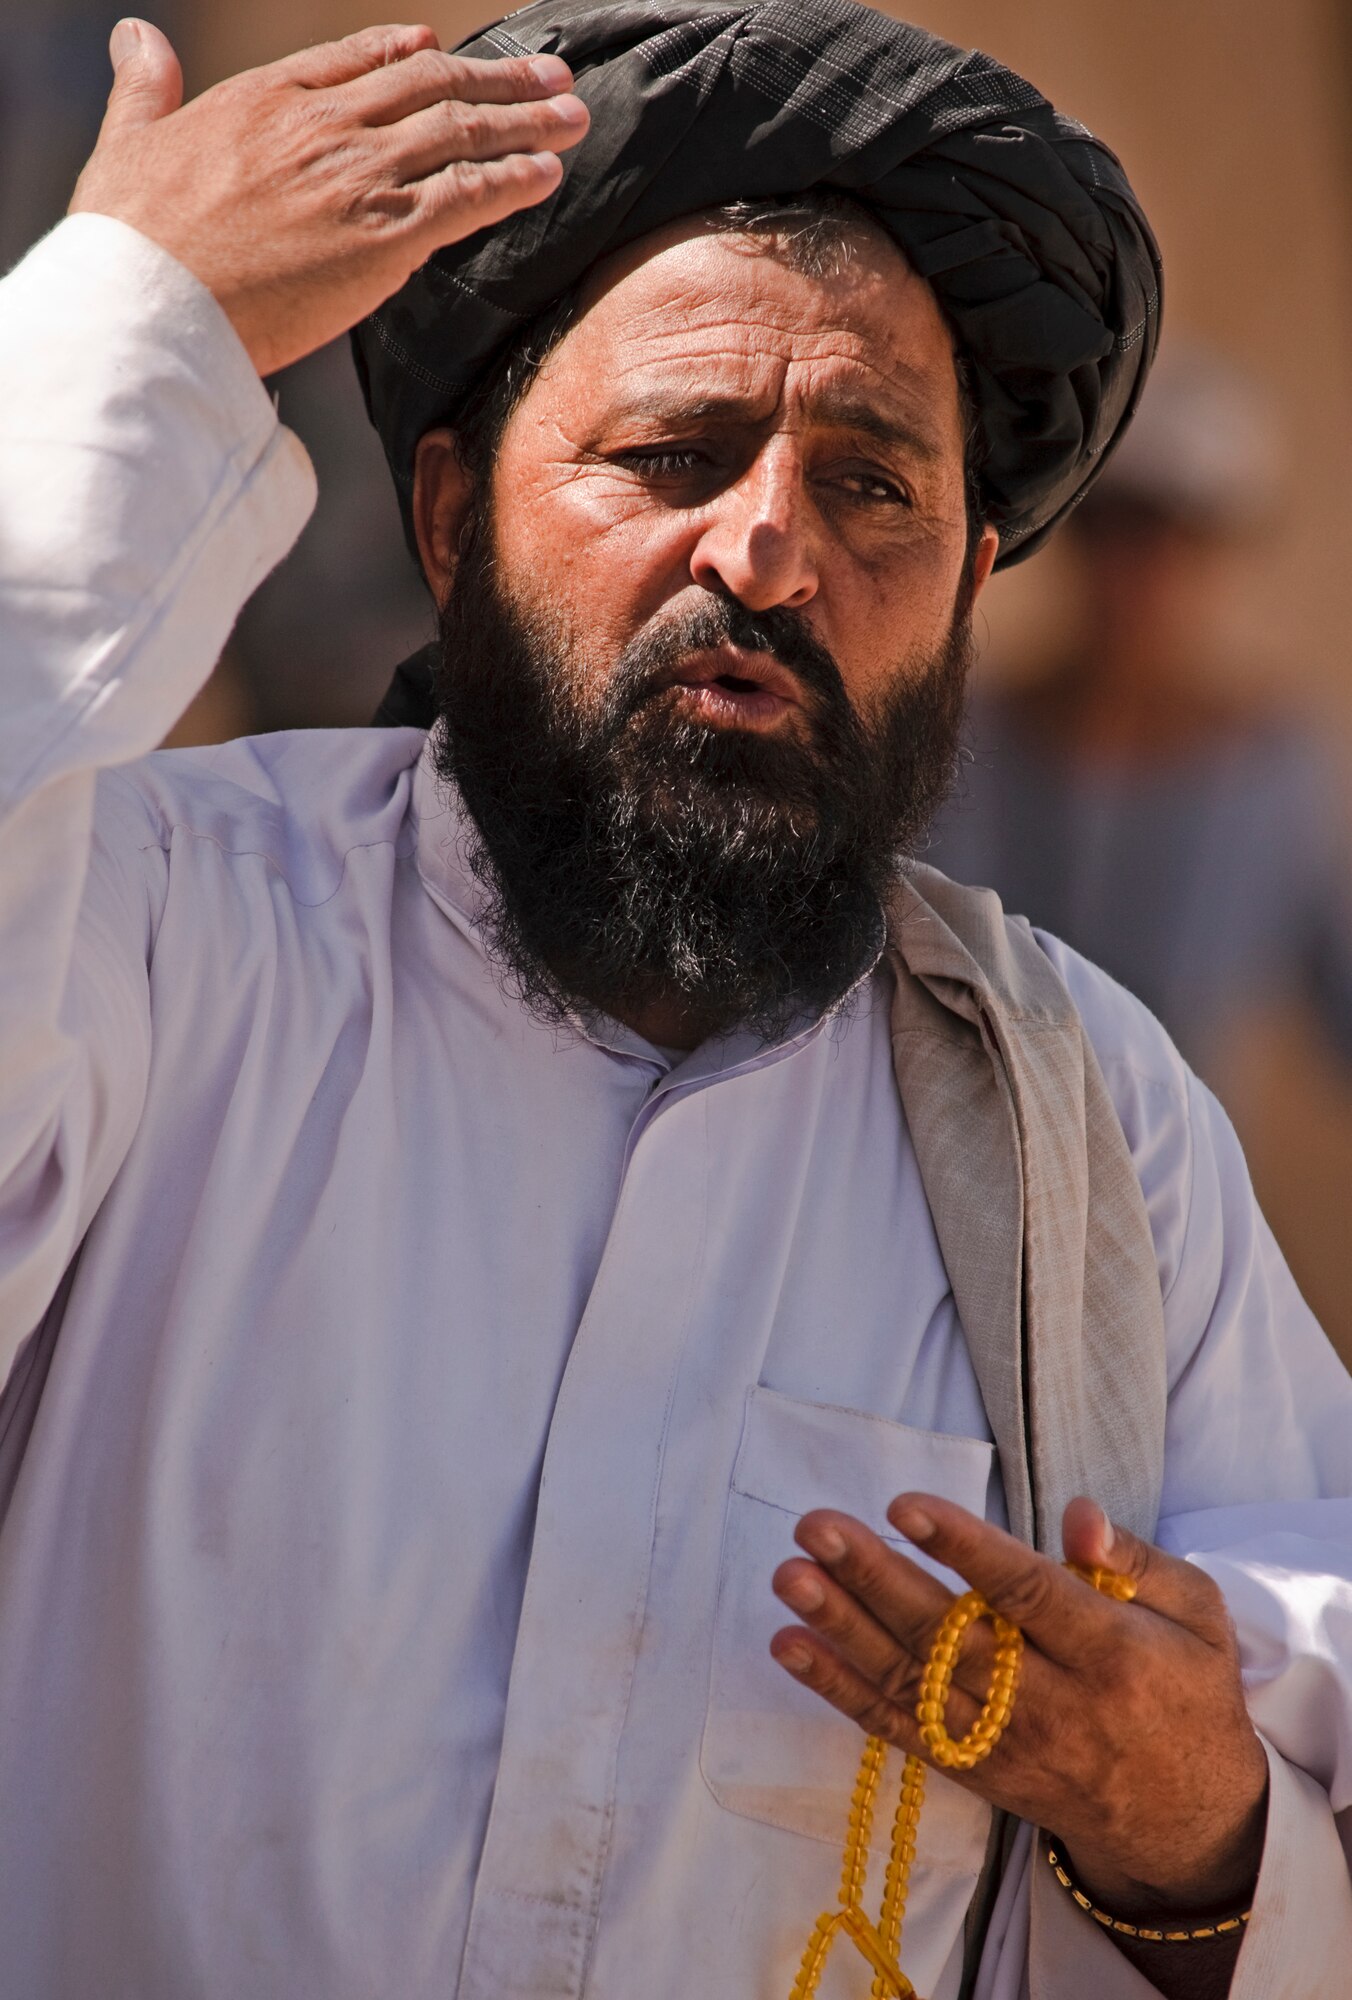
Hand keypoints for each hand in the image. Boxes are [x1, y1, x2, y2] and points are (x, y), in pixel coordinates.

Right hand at [69, 18, 588, 377]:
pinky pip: (467, 195)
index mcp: (265, 98)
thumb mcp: (128, 144)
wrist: (154, 302)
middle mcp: (322, 125)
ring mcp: (358, 175)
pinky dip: (513, 180)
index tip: (440, 50)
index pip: (354, 59)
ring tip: (571, 116)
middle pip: (429, 85)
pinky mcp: (385, 235)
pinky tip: (547, 174)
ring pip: (460, 131)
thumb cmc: (130, 241)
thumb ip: (143, 89)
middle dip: (498, 79)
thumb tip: (135, 38)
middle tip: (549, 77)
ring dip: (525, 121)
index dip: (406, 54)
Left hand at [771, 1493, 1268, 1918]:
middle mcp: (1052, 1705)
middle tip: (817, 1529)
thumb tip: (1079, 1518)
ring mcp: (1004, 1744)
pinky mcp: (971, 1770)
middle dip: (877, 1579)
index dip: (965, 1550)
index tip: (906, 1506)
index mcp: (1111, 1654)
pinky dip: (840, 1690)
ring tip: (790, 1577)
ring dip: (842, 1629)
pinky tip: (792, 1647)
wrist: (1184, 1820)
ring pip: (913, 1683)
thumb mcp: (1198, 1617)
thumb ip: (1139, 1561)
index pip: (1027, 1594)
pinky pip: (897, 1729)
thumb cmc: (1185, 1691)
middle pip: (952, 1638)